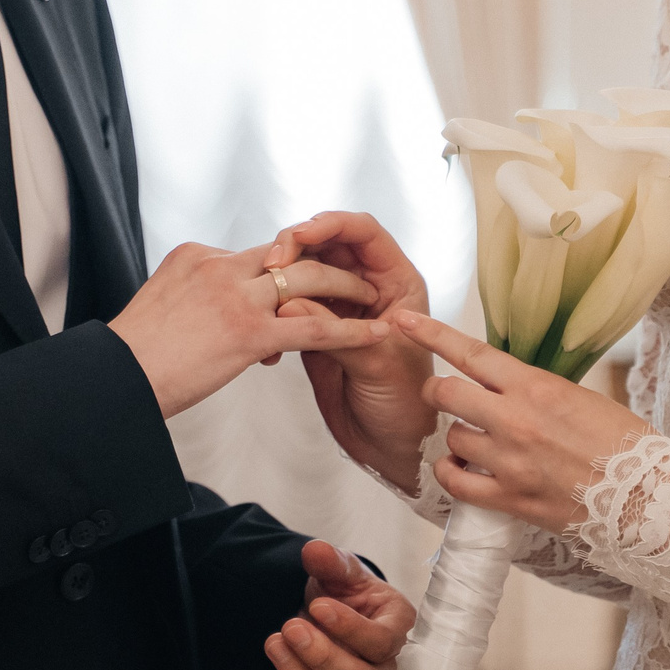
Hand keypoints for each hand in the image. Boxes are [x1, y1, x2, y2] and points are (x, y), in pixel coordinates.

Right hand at [108, 243, 387, 417]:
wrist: (114, 381)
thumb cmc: (131, 359)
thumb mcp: (160, 307)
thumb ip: (193, 300)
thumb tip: (216, 317)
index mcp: (195, 256)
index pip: (255, 254)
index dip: (285, 270)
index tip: (307, 283)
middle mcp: (219, 267)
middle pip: (288, 253)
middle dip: (327, 264)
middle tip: (352, 280)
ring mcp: (236, 297)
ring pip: (308, 279)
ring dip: (347, 287)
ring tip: (373, 298)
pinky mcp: (249, 332)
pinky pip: (314, 326)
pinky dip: (351, 329)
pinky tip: (375, 333)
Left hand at [256, 539, 415, 669]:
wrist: (328, 616)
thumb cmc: (343, 595)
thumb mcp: (340, 572)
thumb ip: (332, 561)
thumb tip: (315, 551)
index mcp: (395, 630)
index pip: (383, 642)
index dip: (351, 629)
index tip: (318, 605)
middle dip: (322, 657)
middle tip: (289, 626)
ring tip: (273, 643)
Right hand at [262, 212, 435, 491]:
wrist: (389, 444)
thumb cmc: (406, 404)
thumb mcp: (380, 364)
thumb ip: (337, 332)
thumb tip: (292, 302)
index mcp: (397, 281)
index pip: (363, 233)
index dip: (331, 225)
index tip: (300, 234)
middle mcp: (368, 285)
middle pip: (328, 243)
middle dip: (297, 243)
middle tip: (272, 261)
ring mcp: (340, 305)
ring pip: (305, 268)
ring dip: (282, 271)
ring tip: (264, 285)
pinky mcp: (315, 326)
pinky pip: (290, 300)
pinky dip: (274, 302)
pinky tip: (265, 316)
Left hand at [392, 311, 651, 535]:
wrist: (647, 494)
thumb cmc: (623, 442)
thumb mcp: (580, 396)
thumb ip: (534, 389)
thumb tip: (504, 384)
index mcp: (535, 387)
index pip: (470, 353)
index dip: (431, 334)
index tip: (404, 321)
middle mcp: (514, 420)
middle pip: (445, 394)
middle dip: (439, 392)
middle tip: (449, 398)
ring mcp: (509, 461)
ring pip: (452, 439)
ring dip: (459, 438)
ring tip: (481, 443)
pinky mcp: (509, 498)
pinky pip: (456, 483)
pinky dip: (452, 474)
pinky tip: (462, 470)